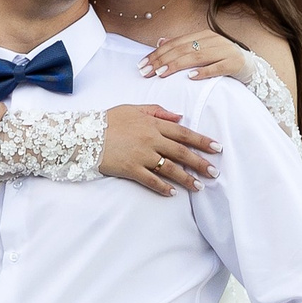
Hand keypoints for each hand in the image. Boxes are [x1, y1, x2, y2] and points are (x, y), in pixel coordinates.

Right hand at [100, 105, 219, 194]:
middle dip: (200, 162)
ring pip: (170, 168)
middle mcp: (150, 139)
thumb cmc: (108, 120)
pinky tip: (173, 193)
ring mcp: (141, 155)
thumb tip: (179, 117)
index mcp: (153, 123)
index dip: (202, 140)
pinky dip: (163, 187)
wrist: (85, 134)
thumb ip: (157, 111)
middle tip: (214, 172)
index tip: (217, 147)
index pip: (183, 132)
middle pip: (181, 152)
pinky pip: (151, 180)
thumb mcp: (133, 109)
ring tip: (199, 187)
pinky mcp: (131, 169)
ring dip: (186, 178)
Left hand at [140, 29, 250, 84]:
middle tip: (146, 72)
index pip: (175, 44)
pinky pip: (217, 68)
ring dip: (177, 65)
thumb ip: (182, 46)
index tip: (142, 65)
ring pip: (196, 57)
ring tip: (161, 74)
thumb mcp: (201, 51)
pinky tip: (190, 77)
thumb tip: (160, 41)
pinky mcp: (234, 63)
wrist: (251, 66)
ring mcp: (224, 51)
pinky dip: (203, 72)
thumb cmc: (221, 60)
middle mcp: (212, 40)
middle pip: (183, 50)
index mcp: (202, 35)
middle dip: (162, 61)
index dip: (157, 54)